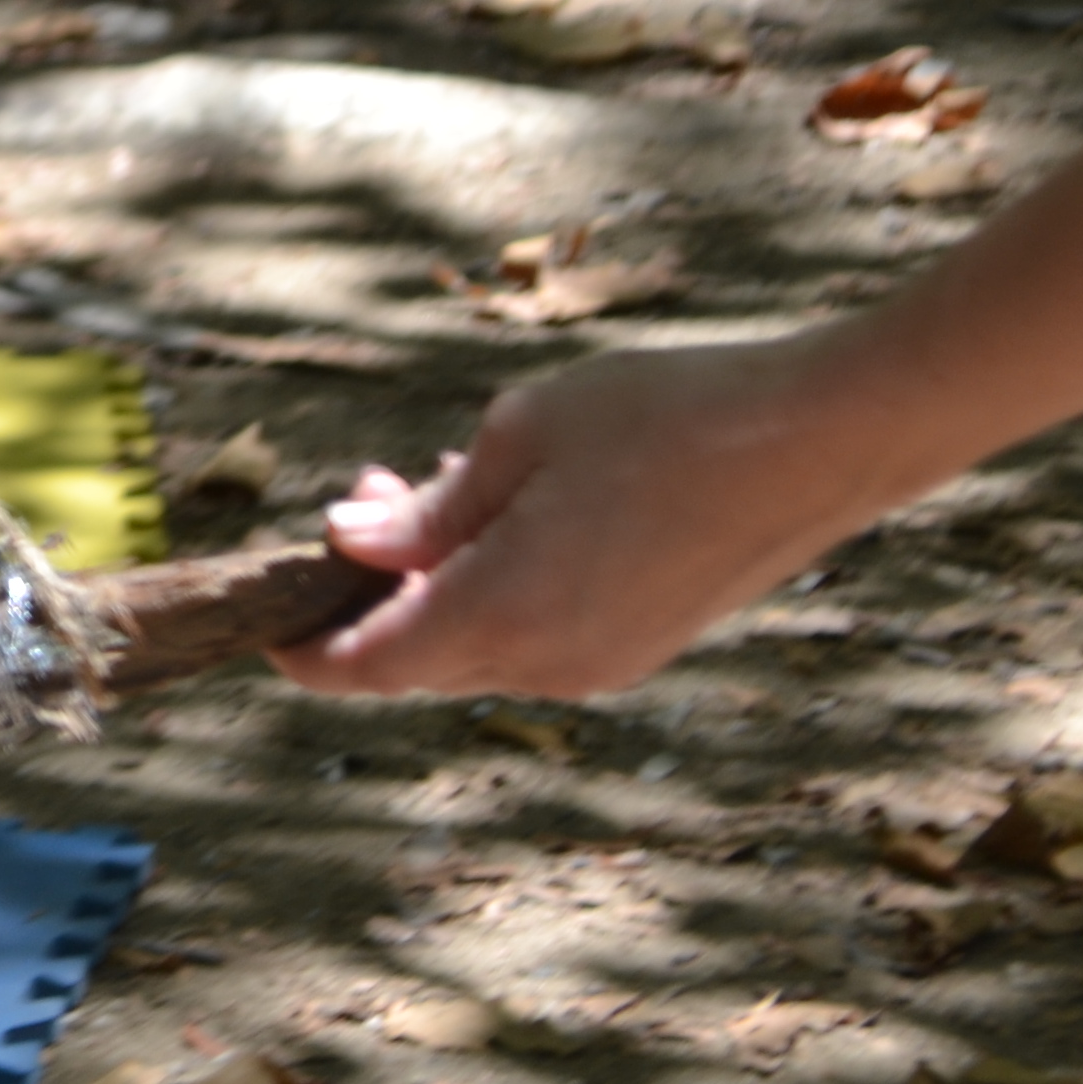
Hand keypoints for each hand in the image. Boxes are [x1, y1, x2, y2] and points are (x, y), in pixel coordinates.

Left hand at [268, 332, 908, 699]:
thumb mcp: (522, 438)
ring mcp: (602, 665)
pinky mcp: (642, 647)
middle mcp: (548, 665)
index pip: (363, 666)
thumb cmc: (666, 417)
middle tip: (373, 489)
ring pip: (477, 648)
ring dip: (438, 587)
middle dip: (370, 592)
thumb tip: (352, 540)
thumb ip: (427, 508)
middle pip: (415, 660)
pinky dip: (497, 592)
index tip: (262, 611)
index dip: (301, 647)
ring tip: (444, 484)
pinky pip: (534, 639)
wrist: (819, 439)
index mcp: (501, 615)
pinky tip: (514, 516)